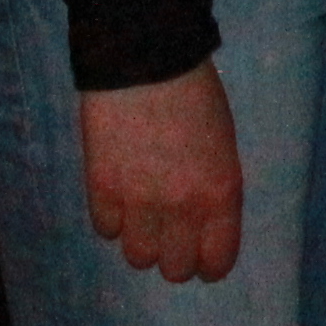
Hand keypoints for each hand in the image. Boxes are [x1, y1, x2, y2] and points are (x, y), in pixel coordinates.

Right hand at [81, 61, 241, 280]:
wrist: (145, 56)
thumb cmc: (195, 92)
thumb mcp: (222, 144)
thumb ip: (213, 188)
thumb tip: (199, 220)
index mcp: (221, 193)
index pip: (217, 262)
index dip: (208, 262)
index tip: (201, 251)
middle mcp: (182, 208)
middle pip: (174, 269)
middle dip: (174, 252)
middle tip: (169, 228)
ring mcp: (139, 202)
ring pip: (138, 258)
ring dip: (140, 237)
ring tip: (140, 207)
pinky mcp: (102, 190)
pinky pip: (106, 231)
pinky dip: (112, 216)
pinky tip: (118, 190)